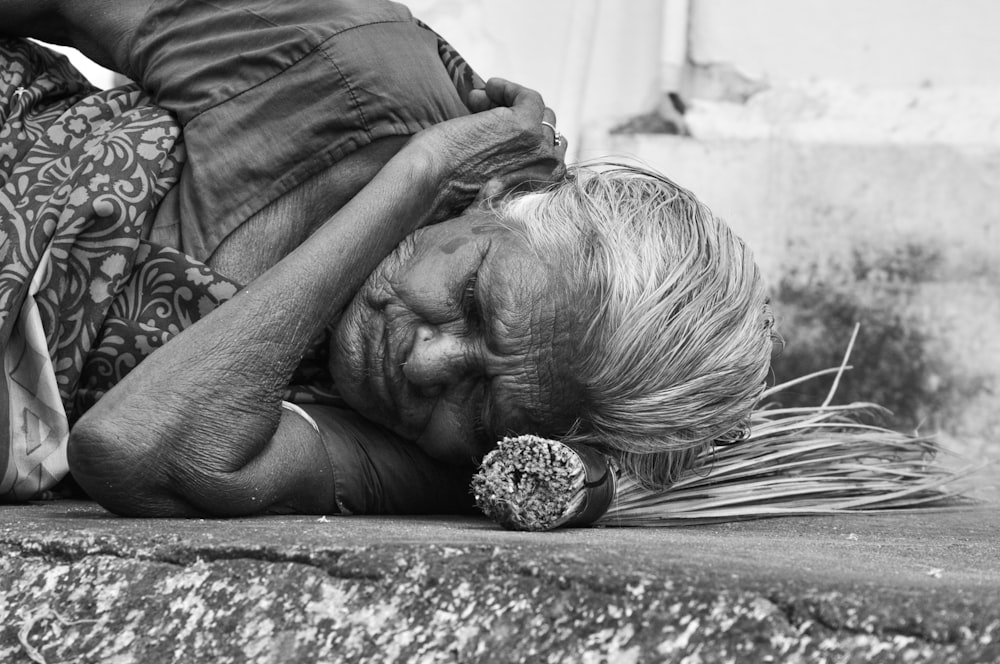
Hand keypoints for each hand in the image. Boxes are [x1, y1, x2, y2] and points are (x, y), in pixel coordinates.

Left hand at [410, 77, 567, 220]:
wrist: (430, 184)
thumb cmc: (446, 188)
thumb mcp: (489, 184)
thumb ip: (508, 170)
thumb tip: (507, 145)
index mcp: (539, 191)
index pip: (546, 155)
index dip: (521, 138)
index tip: (493, 129)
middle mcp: (547, 173)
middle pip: (546, 133)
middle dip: (517, 119)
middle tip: (484, 110)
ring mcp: (539, 149)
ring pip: (540, 114)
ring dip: (510, 103)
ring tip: (479, 101)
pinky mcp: (525, 127)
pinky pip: (529, 98)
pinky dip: (508, 88)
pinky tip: (487, 88)